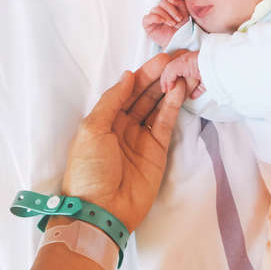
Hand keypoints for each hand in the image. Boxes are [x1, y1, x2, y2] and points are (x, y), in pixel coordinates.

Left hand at [61, 52, 199, 232]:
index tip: (158, 58)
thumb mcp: (92, 129)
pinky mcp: (157, 151)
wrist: (101, 210)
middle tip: (175, 60)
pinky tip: (180, 91)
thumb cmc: (89, 170)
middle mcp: (122, 126)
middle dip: (157, 78)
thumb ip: (111, 101)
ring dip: (167, 89)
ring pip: (156, 107)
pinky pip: (165, 124)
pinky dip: (173, 107)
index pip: (124, 91)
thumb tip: (127, 77)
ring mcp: (140, 138)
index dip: (140, 75)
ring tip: (181, 71)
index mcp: (103, 120)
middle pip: (142, 96)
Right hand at [142, 0, 189, 47]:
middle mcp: (160, 10)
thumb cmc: (181, 27)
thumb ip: (179, 3)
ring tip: (172, 23)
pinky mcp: (147, 24)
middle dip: (171, 10)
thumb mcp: (184, 13)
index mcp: (168, 6)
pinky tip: (161, 21)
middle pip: (162, 3)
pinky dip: (154, 17)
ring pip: (155, 9)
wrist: (179, 40)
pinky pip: (147, 17)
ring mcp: (153, 16)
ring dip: (165, 16)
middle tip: (178, 19)